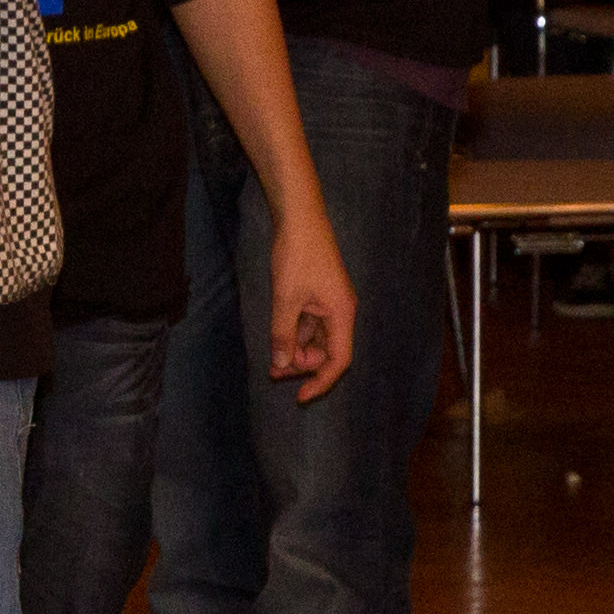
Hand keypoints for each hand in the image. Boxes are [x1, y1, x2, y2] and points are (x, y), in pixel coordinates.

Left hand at [266, 209, 358, 403]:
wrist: (299, 218)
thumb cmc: (298, 255)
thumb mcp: (286, 299)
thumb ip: (283, 334)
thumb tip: (281, 366)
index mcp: (341, 314)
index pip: (338, 360)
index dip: (321, 381)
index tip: (301, 396)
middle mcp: (340, 311)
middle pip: (326, 351)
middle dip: (303, 365)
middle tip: (274, 373)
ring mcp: (329, 303)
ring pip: (315, 339)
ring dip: (296, 351)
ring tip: (272, 362)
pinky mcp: (317, 295)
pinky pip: (308, 324)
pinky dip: (294, 334)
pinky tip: (277, 339)